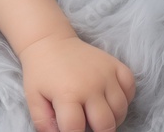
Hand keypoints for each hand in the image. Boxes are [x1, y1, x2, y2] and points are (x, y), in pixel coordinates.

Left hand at [18, 33, 135, 131]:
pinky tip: (109, 98)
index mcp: (67, 94)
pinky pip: (130, 88)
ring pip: (121, 109)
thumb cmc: (41, 72)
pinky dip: (125, 98)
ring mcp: (106, 74)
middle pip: (106, 124)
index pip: (76, 128)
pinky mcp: (116, 65)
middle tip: (89, 125)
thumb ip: (43, 121)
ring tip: (97, 113)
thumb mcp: (33, 97)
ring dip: (112, 117)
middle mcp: (90, 85)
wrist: (49, 41)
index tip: (75, 131)